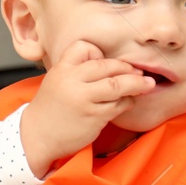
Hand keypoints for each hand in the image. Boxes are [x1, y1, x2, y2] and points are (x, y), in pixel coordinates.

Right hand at [18, 40, 152, 177]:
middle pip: (106, 65)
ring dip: (136, 84)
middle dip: (127, 68)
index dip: (99, 53)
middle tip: (139, 72)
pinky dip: (128, 102)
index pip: (84, 48)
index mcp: (61, 69)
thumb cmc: (50, 110)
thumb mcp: (56, 82)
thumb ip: (77, 72)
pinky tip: (129, 102)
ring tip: (147, 84)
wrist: (37, 136)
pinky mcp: (94, 116)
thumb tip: (110, 66)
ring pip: (118, 84)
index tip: (109, 63)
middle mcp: (72, 80)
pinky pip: (119, 105)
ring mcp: (83, 98)